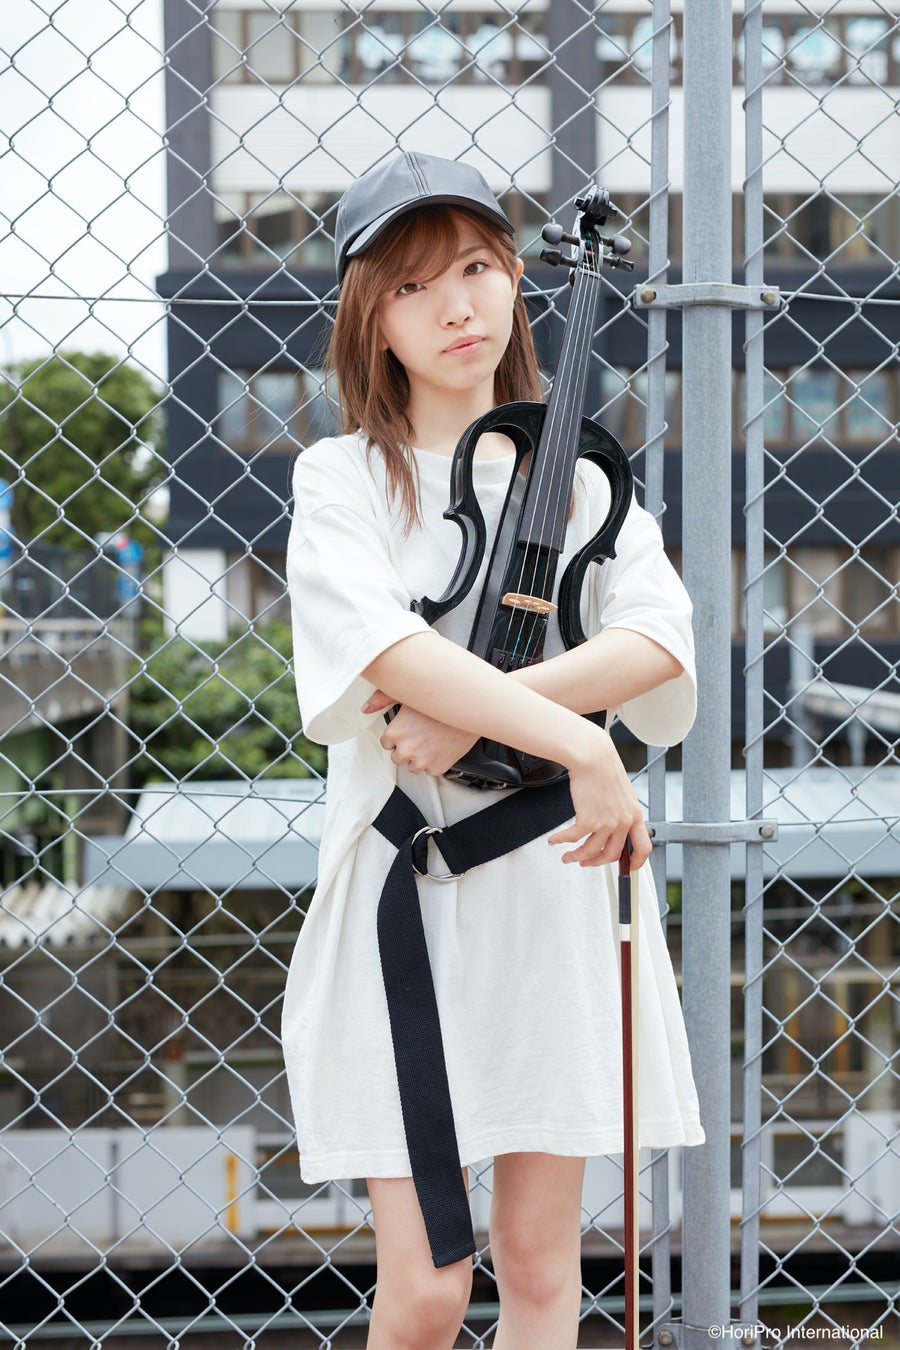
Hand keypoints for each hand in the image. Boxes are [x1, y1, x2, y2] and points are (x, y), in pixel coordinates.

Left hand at [363, 690, 478, 775]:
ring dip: (420, 757)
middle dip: (408, 748)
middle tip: (422, 735)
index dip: (398, 736)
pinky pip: (431, 770)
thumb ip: (382, 699)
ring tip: (432, 741)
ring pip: (414, 766)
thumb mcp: (408, 694)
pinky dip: (436, 761)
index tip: (409, 730)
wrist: (470, 711)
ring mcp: (421, 761)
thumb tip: (366, 707)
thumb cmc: (441, 702)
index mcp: (395, 733)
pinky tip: (441, 747)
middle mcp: (405, 749)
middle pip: (398, 757)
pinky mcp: (437, 768)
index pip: (387, 743)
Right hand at [548, 728, 651, 868]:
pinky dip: (561, 841)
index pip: (643, 848)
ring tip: (567, 856)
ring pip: (591, 852)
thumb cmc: (604, 769)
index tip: (629, 868)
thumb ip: (621, 812)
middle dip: (597, 863)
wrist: (592, 756)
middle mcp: (623, 821)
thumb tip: (613, 828)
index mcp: (635, 815)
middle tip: (586, 862)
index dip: (637, 863)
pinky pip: (573, 839)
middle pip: (613, 855)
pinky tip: (555, 840)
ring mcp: (607, 823)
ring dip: (576, 857)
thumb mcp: (622, 793)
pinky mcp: (589, 820)